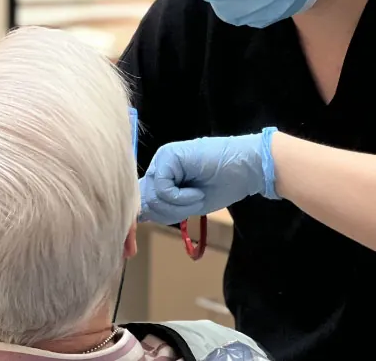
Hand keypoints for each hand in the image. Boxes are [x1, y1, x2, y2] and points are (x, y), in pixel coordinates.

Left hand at [139, 128, 277, 224]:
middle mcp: (159, 166)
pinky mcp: (169, 156)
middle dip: (167, 213)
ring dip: (178, 206)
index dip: (149, 217)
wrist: (247, 167)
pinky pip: (163, 188)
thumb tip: (139, 217)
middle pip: (145, 200)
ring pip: (153, 196)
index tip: (158, 229)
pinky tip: (197, 192)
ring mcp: (163, 159)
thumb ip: (165, 207)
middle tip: (192, 207)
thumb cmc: (223, 184)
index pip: (142, 199)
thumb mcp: (189, 204)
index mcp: (162, 176)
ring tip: (198, 197)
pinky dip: (181, 197)